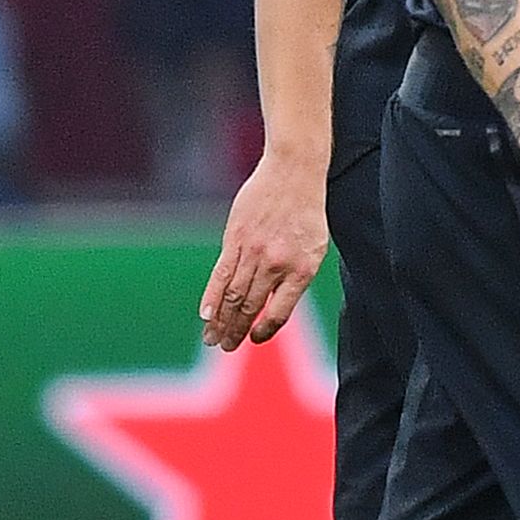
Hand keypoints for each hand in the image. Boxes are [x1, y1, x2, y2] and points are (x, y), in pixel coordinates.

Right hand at [202, 148, 329, 348]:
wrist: (294, 171)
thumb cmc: (307, 210)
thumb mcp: (314, 246)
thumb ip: (294, 275)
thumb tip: (272, 303)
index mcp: (302, 270)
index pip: (280, 312)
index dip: (265, 330)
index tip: (255, 339)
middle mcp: (277, 265)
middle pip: (251, 307)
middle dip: (237, 331)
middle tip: (226, 347)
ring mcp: (255, 252)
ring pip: (233, 295)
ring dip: (221, 321)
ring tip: (212, 339)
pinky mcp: (236, 238)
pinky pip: (221, 274)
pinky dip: (212, 297)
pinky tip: (205, 315)